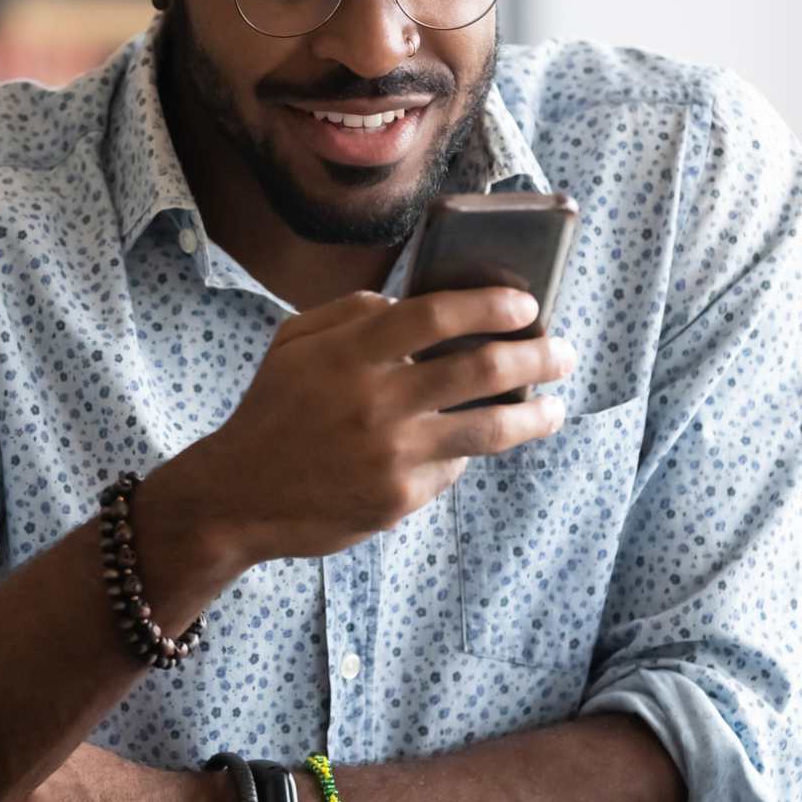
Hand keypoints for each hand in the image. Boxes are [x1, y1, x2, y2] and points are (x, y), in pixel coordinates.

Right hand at [175, 287, 575, 564]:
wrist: (238, 496)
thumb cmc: (273, 409)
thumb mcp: (293, 342)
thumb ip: (351, 312)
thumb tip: (413, 302)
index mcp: (350, 353)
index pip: (435, 315)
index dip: (489, 305)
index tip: (526, 304)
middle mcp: (376, 403)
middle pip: (480, 370)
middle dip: (536, 356)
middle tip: (563, 352)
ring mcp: (391, 455)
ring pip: (488, 431)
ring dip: (534, 415)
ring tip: (555, 407)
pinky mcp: (398, 499)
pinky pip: (452, 469)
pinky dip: (466, 452)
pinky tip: (471, 443)